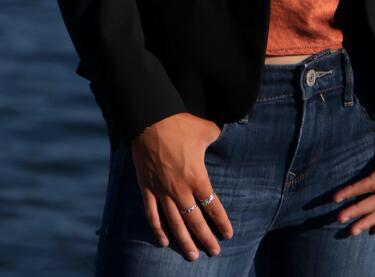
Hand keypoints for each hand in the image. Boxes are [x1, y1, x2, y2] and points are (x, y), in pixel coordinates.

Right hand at [131, 112, 234, 258]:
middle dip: (205, 238)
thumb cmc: (180, 123)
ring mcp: (161, 190)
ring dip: (184, 240)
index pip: (212, 206)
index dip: (221, 222)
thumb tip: (221, 135)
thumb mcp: (206, 129)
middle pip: (195, 220)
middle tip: (214, 252)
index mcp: (197, 176)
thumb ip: (216, 137)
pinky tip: (164, 241)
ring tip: (192, 256)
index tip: (228, 234)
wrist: (149, 119)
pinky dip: (157, 229)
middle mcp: (180, 189)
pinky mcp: (146, 187)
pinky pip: (152, 214)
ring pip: (174, 222)